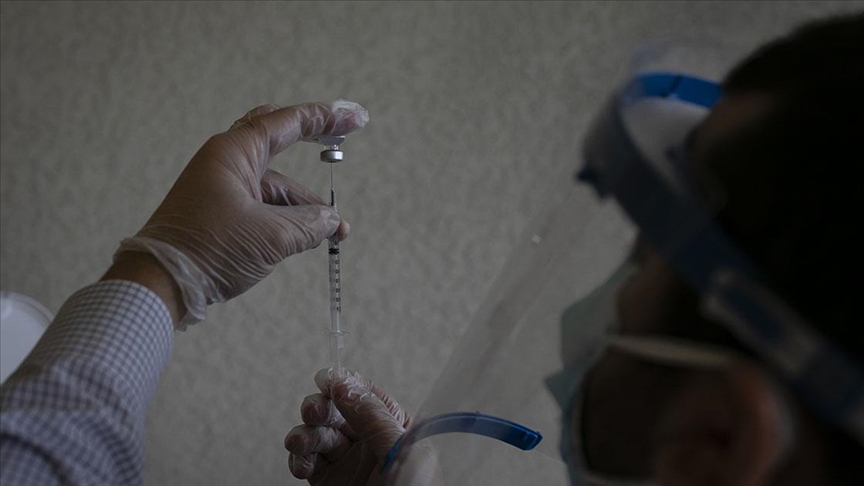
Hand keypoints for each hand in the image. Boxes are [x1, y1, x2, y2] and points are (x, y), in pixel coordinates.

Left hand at [114, 101, 367, 327]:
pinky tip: (310, 238)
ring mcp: (222, 189)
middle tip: (340, 139)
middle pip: (275, 139)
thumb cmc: (210, 249)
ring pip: (275, 186)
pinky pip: (263, 207)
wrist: (161, 283)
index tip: (354, 118)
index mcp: (233, 154)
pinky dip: (288, 219)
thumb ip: (309, 224)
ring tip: (336, 232)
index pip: (286, 123)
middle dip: (310, 141)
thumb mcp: (270, 237)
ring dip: (305, 205)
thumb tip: (331, 222)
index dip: (324, 118)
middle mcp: (227, 164)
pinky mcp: (221, 214)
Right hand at [284, 369, 410, 485]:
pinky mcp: (329, 482)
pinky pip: (308, 463)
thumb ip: (373, 419)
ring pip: (319, 435)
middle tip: (313, 411)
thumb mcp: (400, 451)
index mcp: (396, 429)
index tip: (326, 378)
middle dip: (321, 407)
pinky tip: (300, 462)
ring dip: (304, 434)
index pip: (368, 396)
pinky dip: (298, 459)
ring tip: (298, 442)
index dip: (346, 384)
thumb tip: (345, 385)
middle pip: (337, 412)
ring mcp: (349, 463)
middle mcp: (370, 443)